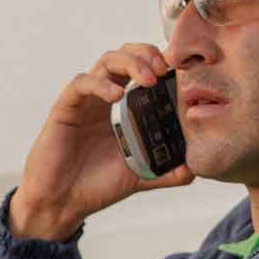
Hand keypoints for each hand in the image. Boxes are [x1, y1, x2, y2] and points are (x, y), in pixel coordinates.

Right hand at [9, 43, 194, 240]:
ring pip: (106, 62)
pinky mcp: (65, 108)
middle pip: (126, 56)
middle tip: (165, 69)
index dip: (160, 63)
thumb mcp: (140, 176)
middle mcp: (104, 97)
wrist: (63, 203)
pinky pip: (81, 85)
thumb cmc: (96, 185)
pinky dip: (101, 85)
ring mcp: (85, 101)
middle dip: (147, 55)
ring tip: (148, 79)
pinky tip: (117, 95)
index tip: (180, 71)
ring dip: (130, 63)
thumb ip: (166, 171)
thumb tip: (195, 169)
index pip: (143, 69)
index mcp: (123, 108)